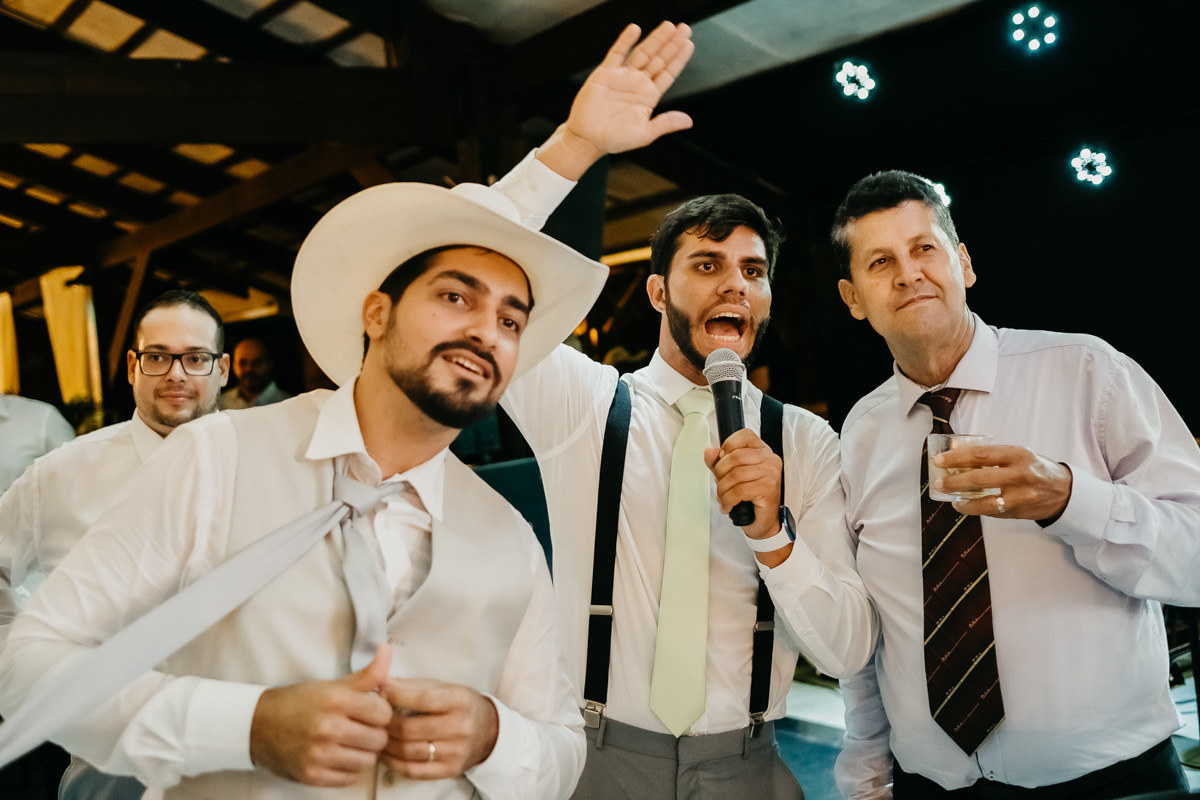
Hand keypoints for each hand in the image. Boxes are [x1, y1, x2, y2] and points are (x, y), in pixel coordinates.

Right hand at [249, 644, 392, 785]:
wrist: (257, 725)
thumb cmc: (296, 703)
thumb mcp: (331, 685)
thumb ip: (366, 674)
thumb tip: (388, 651)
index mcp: (335, 701)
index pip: (383, 712)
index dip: (381, 712)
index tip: (371, 712)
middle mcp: (327, 728)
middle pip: (378, 739)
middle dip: (375, 733)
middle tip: (362, 728)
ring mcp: (319, 754)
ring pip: (367, 761)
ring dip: (363, 753)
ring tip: (351, 743)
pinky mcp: (312, 775)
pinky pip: (349, 777)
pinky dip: (348, 769)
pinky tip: (339, 756)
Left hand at [380, 678, 499, 780]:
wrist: (488, 731)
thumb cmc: (460, 705)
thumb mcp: (444, 687)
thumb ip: (413, 686)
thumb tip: (382, 683)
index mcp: (459, 700)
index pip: (422, 699)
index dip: (396, 697)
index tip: (382, 693)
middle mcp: (460, 727)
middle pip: (410, 728)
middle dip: (386, 723)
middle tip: (375, 718)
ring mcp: (456, 751)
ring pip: (408, 751)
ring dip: (386, 743)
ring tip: (378, 735)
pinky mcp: (450, 770)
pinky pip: (413, 770)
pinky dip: (394, 762)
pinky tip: (387, 753)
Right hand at [537, 22, 694, 178]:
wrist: (588, 139)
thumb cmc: (614, 140)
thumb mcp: (645, 134)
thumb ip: (666, 123)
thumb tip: (688, 121)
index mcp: (649, 97)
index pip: (668, 73)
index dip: (679, 59)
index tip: (689, 44)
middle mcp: (637, 83)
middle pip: (658, 59)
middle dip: (671, 44)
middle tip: (685, 29)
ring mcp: (622, 76)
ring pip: (642, 52)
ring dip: (655, 39)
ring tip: (669, 26)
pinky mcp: (605, 73)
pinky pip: (617, 53)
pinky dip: (626, 40)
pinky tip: (635, 29)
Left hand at [705, 429, 790, 563]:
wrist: (763, 522)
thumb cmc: (749, 498)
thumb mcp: (729, 476)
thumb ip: (718, 462)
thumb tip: (709, 451)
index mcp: (762, 451)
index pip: (744, 435)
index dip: (727, 446)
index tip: (722, 460)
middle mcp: (769, 459)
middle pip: (735, 457)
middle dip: (721, 474)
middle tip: (721, 486)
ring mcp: (771, 474)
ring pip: (735, 475)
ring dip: (723, 490)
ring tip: (724, 498)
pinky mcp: (768, 490)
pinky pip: (739, 491)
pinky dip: (728, 500)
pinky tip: (728, 506)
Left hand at [934, 445, 1072, 520]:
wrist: (1064, 491)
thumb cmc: (1035, 469)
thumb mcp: (1017, 454)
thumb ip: (989, 453)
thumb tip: (956, 447)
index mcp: (1018, 454)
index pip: (981, 454)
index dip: (957, 457)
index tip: (939, 460)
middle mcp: (1020, 474)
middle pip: (980, 477)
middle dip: (955, 480)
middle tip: (939, 481)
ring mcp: (1021, 495)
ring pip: (985, 500)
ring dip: (962, 499)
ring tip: (949, 497)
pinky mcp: (1020, 511)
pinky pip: (992, 511)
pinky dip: (975, 508)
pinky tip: (963, 505)